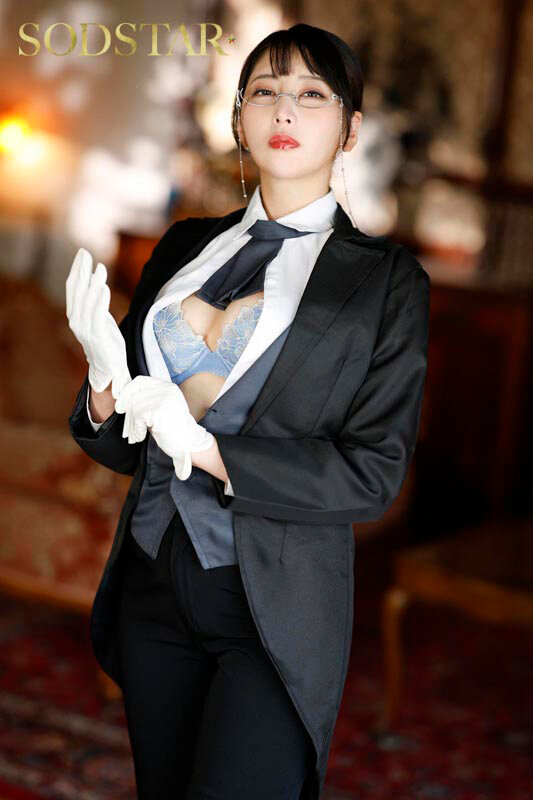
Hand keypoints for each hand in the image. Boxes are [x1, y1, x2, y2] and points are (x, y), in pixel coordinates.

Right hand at [66, 247, 130, 398]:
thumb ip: (95, 300)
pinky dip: (100, 301)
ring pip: (87, 302)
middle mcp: (76, 321)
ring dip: (94, 283)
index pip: (72, 288)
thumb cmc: (106, 342)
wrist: (110, 369)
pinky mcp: (97, 337)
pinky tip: (105, 288)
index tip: (82, 253)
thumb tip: (95, 276)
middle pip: (77, 291)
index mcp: (74, 315)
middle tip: (86, 253)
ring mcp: (85, 330)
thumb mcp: (100, 317)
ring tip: (101, 268)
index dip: (77, 270)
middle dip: (82, 271)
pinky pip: (98, 316)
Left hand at [114, 376, 214, 479]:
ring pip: (134, 406)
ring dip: (132, 424)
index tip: (120, 403)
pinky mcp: (160, 410)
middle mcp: (166, 389)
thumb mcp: (160, 409)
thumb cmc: (173, 430)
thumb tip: (122, 399)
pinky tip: (140, 436)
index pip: (140, 381)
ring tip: (136, 434)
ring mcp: (164, 399)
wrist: (189, 443)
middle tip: (125, 421)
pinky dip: (136, 429)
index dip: (126, 391)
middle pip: (134, 394)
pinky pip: (138, 417)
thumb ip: (146, 401)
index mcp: (167, 387)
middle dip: (126, 409)